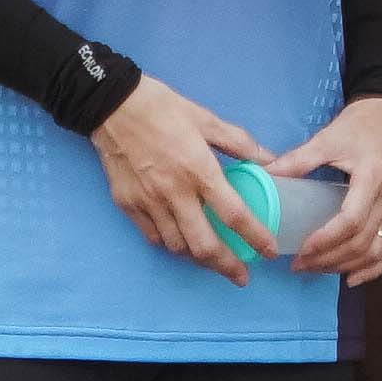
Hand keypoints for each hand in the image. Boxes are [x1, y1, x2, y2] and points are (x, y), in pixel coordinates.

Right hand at [86, 72, 272, 282]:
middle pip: (204, 245)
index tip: (269, 251)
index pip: (234, 214)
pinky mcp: (128, 204)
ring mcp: (149, 202)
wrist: (111, 104)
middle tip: (241, 276)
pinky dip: (170, 244)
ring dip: (198, 258)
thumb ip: (239, 142)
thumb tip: (269, 159)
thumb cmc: (162, 108)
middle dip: (226, 267)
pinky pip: (152, 236)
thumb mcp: (206, 118)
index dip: (256, 237)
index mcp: (199, 170)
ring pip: (177, 246)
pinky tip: (180, 241)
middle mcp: (175, 193)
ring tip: (212, 259)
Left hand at [274, 96, 381, 281]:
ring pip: (377, 251)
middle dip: (329, 259)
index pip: (351, 220)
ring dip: (347, 266)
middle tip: (299, 265)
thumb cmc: (360, 125)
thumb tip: (264, 173)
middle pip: (362, 242)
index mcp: (372, 177)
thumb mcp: (328, 138)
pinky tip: (352, 278)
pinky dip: (374, 269)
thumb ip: (298, 159)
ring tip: (318, 269)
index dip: (326, 240)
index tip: (301, 250)